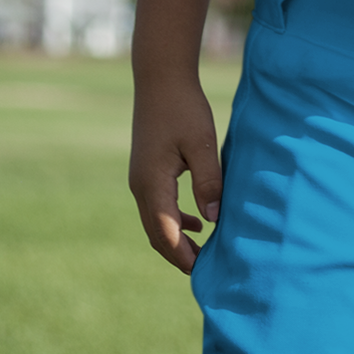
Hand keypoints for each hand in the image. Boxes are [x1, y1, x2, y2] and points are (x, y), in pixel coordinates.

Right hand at [129, 75, 223, 273]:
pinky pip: (157, 207)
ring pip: (155, 222)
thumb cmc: (184, 108)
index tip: (203, 272)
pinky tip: (197, 221)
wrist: (160, 80)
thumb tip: (213, 218)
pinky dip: (174, 221)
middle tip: (205, 271)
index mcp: (152, 184)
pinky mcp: (147, 172)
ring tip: (203, 252)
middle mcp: (140, 187)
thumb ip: (208, 181)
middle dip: (178, 255)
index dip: (183, 256)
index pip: (165, 233)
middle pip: (157, 234)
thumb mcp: (202, 144)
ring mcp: (140, 180)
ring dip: (176, 239)